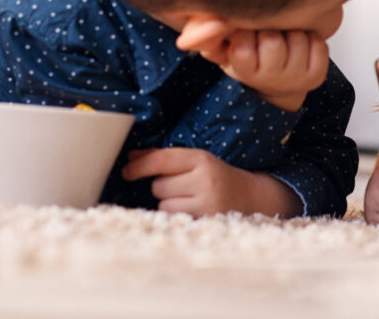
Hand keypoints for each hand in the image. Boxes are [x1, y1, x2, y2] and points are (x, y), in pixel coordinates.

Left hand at [122, 148, 302, 217]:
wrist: (252, 197)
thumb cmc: (216, 176)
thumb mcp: (197, 161)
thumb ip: (165, 158)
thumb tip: (131, 156)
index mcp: (203, 159)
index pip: (163, 159)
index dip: (140, 165)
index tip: (126, 171)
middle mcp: (206, 180)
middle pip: (159, 185)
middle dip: (164, 186)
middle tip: (183, 186)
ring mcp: (207, 204)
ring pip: (164, 205)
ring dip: (169, 203)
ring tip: (190, 199)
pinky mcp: (206, 222)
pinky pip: (174, 219)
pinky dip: (177, 216)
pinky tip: (193, 211)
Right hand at [176, 18, 328, 111]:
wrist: (279, 75)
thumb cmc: (251, 50)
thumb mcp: (222, 42)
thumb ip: (203, 33)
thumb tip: (186, 40)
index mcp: (242, 68)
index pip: (243, 41)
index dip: (245, 29)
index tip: (245, 31)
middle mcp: (268, 78)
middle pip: (273, 39)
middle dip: (270, 28)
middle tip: (266, 32)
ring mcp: (294, 78)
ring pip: (297, 39)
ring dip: (293, 32)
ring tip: (284, 37)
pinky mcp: (317, 75)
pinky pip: (319, 45)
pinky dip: (312, 40)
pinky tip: (301, 44)